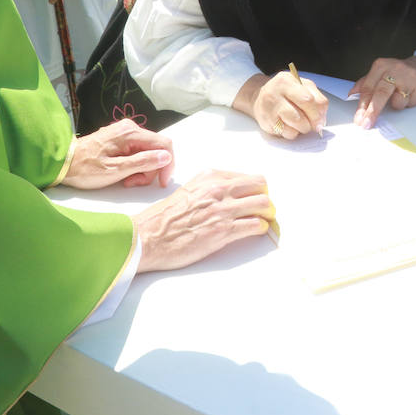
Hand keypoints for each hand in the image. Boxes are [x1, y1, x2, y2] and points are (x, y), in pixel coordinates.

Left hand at [60, 119, 174, 189]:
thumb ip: (142, 162)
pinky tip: (122, 173)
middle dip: (150, 169)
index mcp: (130, 133)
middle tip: (133, 183)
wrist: (63, 163)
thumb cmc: (85, 168)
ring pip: (147, 151)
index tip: (161, 182)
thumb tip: (166, 157)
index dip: (167, 164)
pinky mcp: (120, 139)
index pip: (164, 144)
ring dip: (141, 169)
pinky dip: (134, 165)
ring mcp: (125, 133)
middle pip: (155, 149)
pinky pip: (137, 151)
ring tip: (126, 180)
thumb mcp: (115, 170)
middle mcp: (130, 128)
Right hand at [135, 170, 274, 271]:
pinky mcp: (223, 231)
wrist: (148, 237)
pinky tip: (254, 230)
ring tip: (263, 220)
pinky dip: (260, 228)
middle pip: (261, 186)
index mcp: (210, 177)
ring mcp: (222, 210)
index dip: (256, 189)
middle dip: (266, 198)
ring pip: (263, 204)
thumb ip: (211, 186)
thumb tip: (233, 191)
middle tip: (264, 209)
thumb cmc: (165, 217)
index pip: (248, 177)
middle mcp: (218, 189)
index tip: (256, 197)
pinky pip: (255, 225)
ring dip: (267, 213)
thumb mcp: (190, 189)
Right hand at [239, 72, 329, 138]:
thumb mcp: (302, 86)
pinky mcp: (266, 123)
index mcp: (286, 81)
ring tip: (302, 123)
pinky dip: (293, 132)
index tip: (320, 118)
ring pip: (293, 127)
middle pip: (300, 116)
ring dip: (303, 128)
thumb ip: (316, 98)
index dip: (317, 112)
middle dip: (311, 123)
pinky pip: (287, 133)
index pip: (307, 100)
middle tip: (314, 124)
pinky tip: (290, 125)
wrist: (259, 96)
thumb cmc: (285, 92)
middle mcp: (274, 94)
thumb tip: (322, 118)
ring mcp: (268, 110)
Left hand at [350, 56, 415, 127]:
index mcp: (380, 66)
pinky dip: (408, 103)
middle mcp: (393, 69)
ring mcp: (408, 77)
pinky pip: (409, 103)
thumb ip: (365, 83)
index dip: (362, 105)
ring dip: (396, 105)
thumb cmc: (397, 74)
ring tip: (400, 96)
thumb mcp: (380, 74)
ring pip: (397, 102)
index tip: (358, 118)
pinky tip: (410, 94)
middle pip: (380, 94)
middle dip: (372, 111)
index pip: (367, 88)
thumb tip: (352, 94)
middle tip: (366, 124)